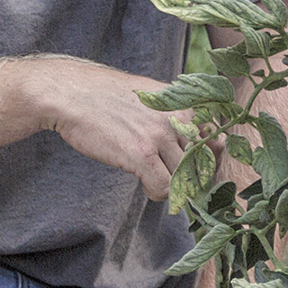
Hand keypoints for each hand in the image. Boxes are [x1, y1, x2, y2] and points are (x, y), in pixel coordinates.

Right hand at [33, 61, 195, 201]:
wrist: (72, 93)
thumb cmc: (108, 96)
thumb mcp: (152, 95)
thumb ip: (176, 114)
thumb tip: (199, 139)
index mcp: (184, 104)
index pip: (216, 140)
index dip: (206, 158)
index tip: (191, 165)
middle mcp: (179, 118)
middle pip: (203, 163)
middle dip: (191, 176)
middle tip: (171, 176)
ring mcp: (161, 136)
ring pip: (185, 177)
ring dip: (172, 185)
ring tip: (153, 177)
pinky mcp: (142, 154)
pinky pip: (164, 187)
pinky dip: (157, 193)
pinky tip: (143, 182)